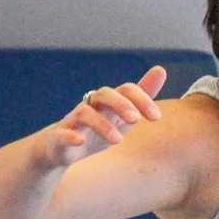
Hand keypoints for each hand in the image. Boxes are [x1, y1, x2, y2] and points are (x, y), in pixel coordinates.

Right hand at [43, 66, 167, 168]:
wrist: (60, 148)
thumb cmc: (97, 128)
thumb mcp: (123, 114)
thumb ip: (141, 96)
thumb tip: (160, 69)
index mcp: (108, 103)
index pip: (125, 90)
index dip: (141, 99)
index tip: (156, 117)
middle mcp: (90, 107)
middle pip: (104, 94)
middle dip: (121, 105)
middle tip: (136, 120)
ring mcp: (73, 122)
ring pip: (83, 113)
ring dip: (101, 125)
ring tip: (118, 140)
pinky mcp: (58, 138)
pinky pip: (61, 134)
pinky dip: (70, 136)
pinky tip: (80, 141)